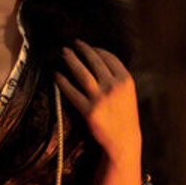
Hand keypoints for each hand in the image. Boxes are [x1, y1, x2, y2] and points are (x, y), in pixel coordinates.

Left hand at [55, 41, 141, 163]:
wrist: (124, 140)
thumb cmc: (125, 116)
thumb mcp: (128, 93)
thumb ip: (116, 78)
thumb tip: (99, 61)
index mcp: (126, 80)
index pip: (109, 58)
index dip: (97, 50)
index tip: (89, 47)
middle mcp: (114, 87)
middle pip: (94, 62)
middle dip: (83, 50)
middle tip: (73, 44)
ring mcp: (101, 99)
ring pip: (82, 73)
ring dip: (71, 60)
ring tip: (64, 52)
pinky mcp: (89, 111)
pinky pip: (72, 92)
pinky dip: (63, 82)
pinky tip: (57, 75)